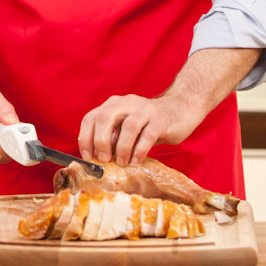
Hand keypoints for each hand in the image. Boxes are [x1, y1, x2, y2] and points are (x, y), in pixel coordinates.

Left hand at [78, 93, 203, 166]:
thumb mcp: (126, 127)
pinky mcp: (161, 119)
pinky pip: (148, 135)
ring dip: (122, 148)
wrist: (179, 109)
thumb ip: (113, 137)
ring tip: (122, 162)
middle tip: (104, 160)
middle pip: (105, 118)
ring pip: (128, 126)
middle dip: (101, 142)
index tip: (88, 156)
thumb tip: (98, 157)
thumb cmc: (148, 123)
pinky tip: (136, 160)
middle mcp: (127, 103)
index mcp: (114, 104)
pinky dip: (139, 150)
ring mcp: (145, 109)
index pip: (91, 117)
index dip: (86, 138)